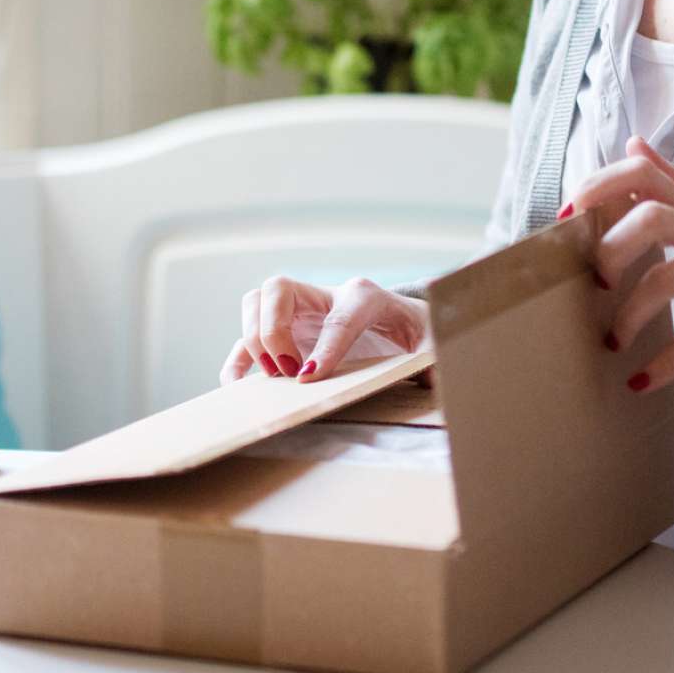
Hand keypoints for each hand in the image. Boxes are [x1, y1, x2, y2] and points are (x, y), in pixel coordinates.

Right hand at [218, 275, 432, 385]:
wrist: (408, 323)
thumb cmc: (419, 333)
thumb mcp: (433, 344)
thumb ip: (435, 358)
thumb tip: (433, 380)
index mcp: (366, 296)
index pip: (340, 316)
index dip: (325, 346)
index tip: (309, 376)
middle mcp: (325, 295)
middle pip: (279, 288)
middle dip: (275, 330)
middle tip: (290, 372)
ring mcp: (301, 311)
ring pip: (256, 301)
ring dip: (254, 337)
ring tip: (273, 376)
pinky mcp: (286, 331)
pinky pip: (247, 336)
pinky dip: (239, 358)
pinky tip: (238, 384)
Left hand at [572, 135, 673, 391]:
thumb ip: (672, 178)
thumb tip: (632, 143)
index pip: (641, 172)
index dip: (599, 185)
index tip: (569, 216)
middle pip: (650, 214)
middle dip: (610, 247)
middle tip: (597, 281)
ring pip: (670, 275)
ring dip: (630, 312)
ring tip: (613, 339)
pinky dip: (667, 361)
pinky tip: (641, 381)